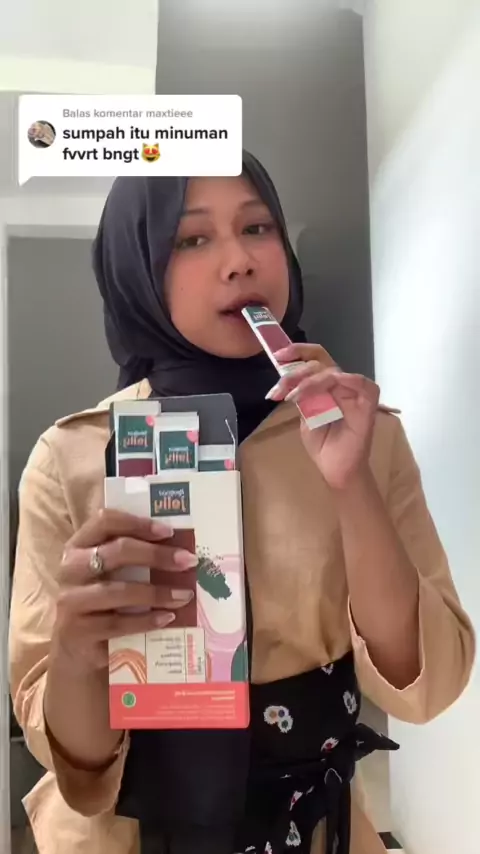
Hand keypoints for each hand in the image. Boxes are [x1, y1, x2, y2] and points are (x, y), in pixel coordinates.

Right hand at [53, 509, 196, 673]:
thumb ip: (133, 559)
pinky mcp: (76, 632)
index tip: (169, 532)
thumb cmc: (98, 604)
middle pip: (116, 552)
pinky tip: (167, 618)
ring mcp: (70, 600)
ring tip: (184, 595)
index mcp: (79, 545)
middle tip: (187, 561)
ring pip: (118, 591)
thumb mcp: (109, 575)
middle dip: (156, 555)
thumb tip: (179, 551)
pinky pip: (117, 623)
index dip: (138, 523)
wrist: (72, 652)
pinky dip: (146, 621)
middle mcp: (70, 568)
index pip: (105, 521)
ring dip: (156, 592)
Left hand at [268, 343, 379, 489]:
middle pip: (320, 361)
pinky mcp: (368, 400)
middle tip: (279, 388)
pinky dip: (334, 382)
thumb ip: (302, 395)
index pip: (315, 359)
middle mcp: (342, 382)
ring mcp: (356, 390)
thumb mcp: (306, 415)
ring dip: (307, 381)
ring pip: (330, 371)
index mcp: (328, 384)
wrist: (337, 470)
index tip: (277, 355)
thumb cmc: (324, 444)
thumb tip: (287, 379)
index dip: (297, 352)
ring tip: (290, 397)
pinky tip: (316, 391)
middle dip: (295, 370)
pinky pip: (356, 381)